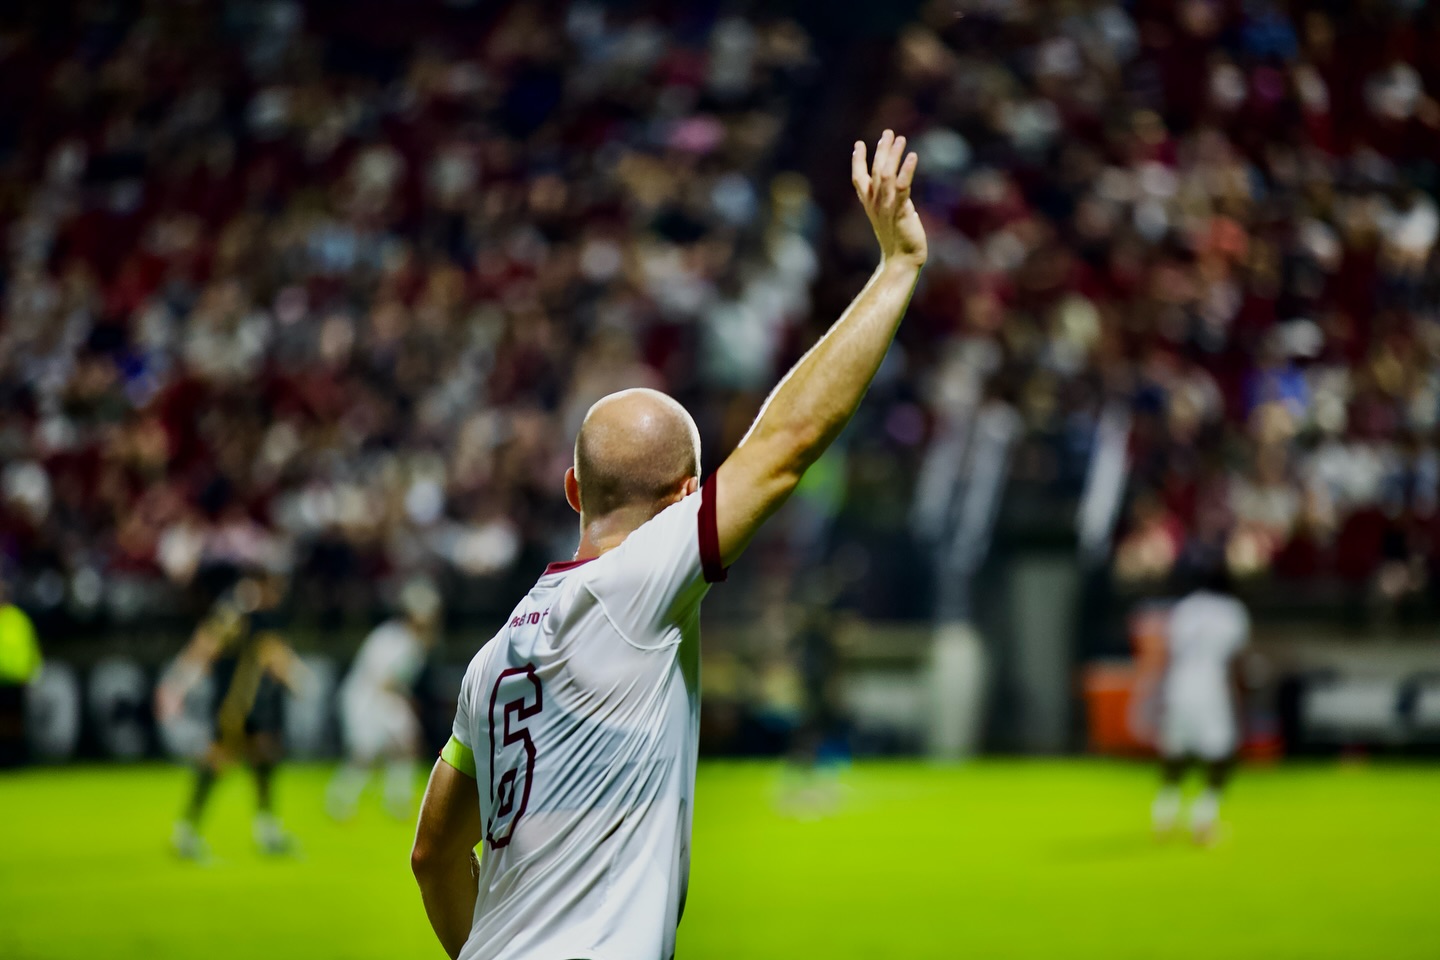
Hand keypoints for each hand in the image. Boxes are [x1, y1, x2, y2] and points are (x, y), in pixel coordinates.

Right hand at [852, 130, 926, 268]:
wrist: (901, 260)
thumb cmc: (897, 240)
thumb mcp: (890, 217)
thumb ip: (892, 201)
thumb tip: (900, 188)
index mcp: (869, 205)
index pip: (859, 179)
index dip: (858, 161)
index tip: (859, 144)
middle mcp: (875, 203)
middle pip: (875, 171)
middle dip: (881, 150)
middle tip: (888, 133)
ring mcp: (886, 207)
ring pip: (887, 175)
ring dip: (893, 155)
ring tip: (900, 139)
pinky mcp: (900, 211)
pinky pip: (902, 187)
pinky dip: (906, 170)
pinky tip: (912, 156)